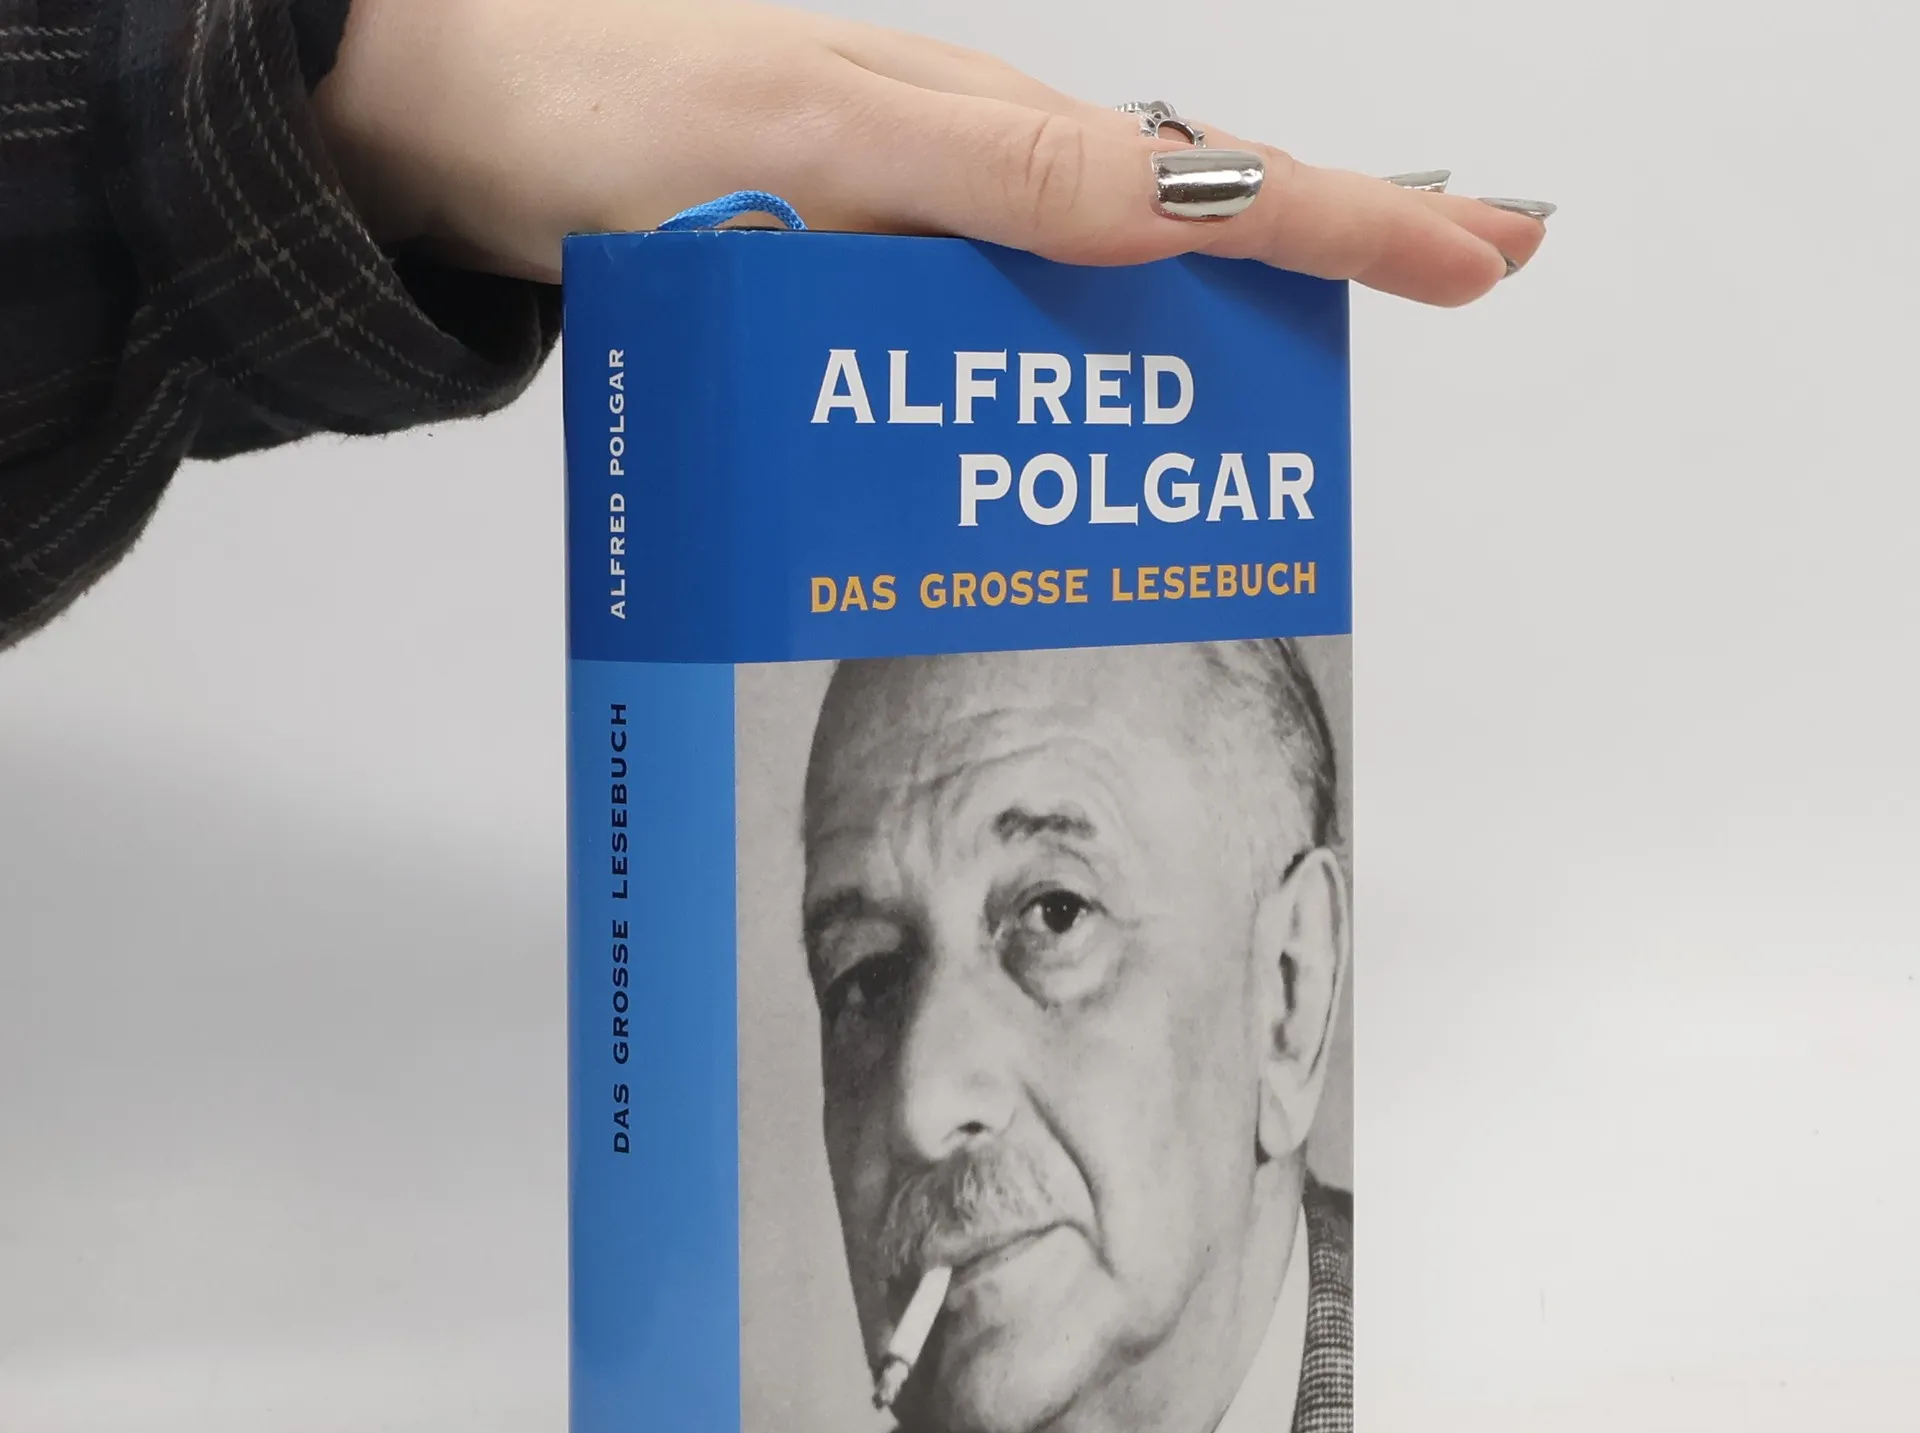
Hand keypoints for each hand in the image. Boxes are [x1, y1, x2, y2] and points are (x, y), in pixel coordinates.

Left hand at [316, 0, 1547, 304]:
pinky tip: (1106, 386)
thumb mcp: (806, 132)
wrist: (434, 111)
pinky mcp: (853, 262)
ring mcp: (911, 217)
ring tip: (1339, 341)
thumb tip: (1156, 199)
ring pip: (1103, 267)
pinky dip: (1084, 347)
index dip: (1346, 218)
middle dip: (1335, 242)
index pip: (1201, 179)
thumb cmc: (588, 112)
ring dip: (1228, 305)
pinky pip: (1000, 310)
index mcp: (975, 129)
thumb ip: (981, 167)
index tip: (1481, 247)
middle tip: (1473, 264)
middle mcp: (961, 168)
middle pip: (1187, 212)